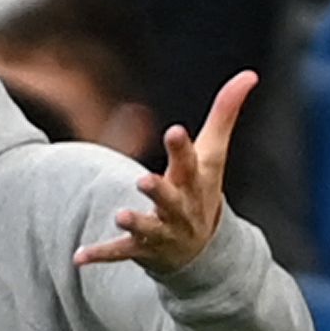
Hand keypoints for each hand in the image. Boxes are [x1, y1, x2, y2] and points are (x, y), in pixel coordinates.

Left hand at [74, 70, 257, 279]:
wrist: (203, 253)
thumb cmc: (202, 190)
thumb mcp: (213, 153)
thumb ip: (226, 112)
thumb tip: (250, 73)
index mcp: (195, 183)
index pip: (190, 163)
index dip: (182, 148)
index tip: (174, 131)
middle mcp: (180, 209)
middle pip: (171, 198)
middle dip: (160, 190)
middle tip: (144, 180)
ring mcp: (162, 232)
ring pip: (148, 228)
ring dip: (135, 222)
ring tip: (120, 215)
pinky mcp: (142, 250)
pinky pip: (121, 252)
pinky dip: (100, 254)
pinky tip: (79, 256)